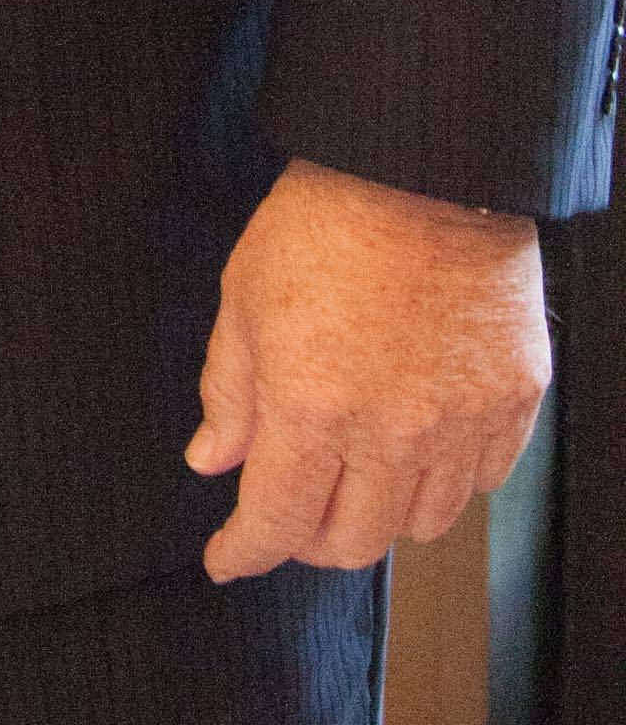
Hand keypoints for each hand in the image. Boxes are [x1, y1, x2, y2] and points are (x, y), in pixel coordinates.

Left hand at [187, 157, 548, 581]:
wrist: (421, 165)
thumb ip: (229, 391)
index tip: (226, 558)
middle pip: (353, 540)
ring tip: (353, 474)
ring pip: (421, 525)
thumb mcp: (245, 297)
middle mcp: (392, 432)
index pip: (277, 523)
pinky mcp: (514, 402)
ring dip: (378, 514)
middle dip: (308, 539)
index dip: (244, 552)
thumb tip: (212, 461)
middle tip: (289, 509)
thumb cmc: (323, 221)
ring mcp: (461, 422)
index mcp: (313, 408)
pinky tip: (416, 444)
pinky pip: (481, 481)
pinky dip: (444, 480)